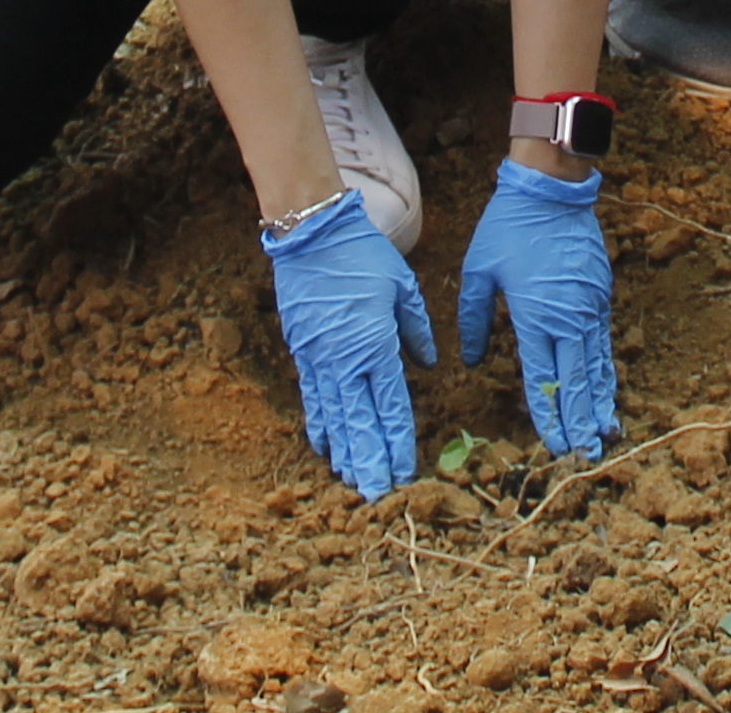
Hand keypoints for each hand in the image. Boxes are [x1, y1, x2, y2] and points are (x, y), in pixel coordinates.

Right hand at [261, 192, 435, 499]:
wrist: (311, 233)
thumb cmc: (363, 254)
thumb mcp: (402, 287)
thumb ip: (416, 329)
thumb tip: (428, 363)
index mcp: (377, 344)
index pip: (392, 407)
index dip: (399, 444)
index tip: (407, 473)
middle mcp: (346, 359)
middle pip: (360, 423)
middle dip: (371, 462)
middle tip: (379, 498)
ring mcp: (320, 359)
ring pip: (334, 418)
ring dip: (346, 453)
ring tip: (354, 483)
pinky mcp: (302, 352)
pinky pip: (313, 398)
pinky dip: (320, 426)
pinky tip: (325, 448)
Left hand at [449, 159, 615, 457]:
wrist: (551, 187)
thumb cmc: (509, 226)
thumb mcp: (479, 271)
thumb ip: (475, 319)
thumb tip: (471, 361)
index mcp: (535, 315)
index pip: (543, 378)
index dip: (549, 414)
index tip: (554, 444)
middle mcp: (568, 317)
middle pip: (577, 380)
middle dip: (581, 420)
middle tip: (586, 455)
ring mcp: (590, 306)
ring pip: (596, 365)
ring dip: (599, 401)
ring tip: (605, 432)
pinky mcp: (600, 293)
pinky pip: (604, 341)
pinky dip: (605, 370)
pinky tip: (606, 389)